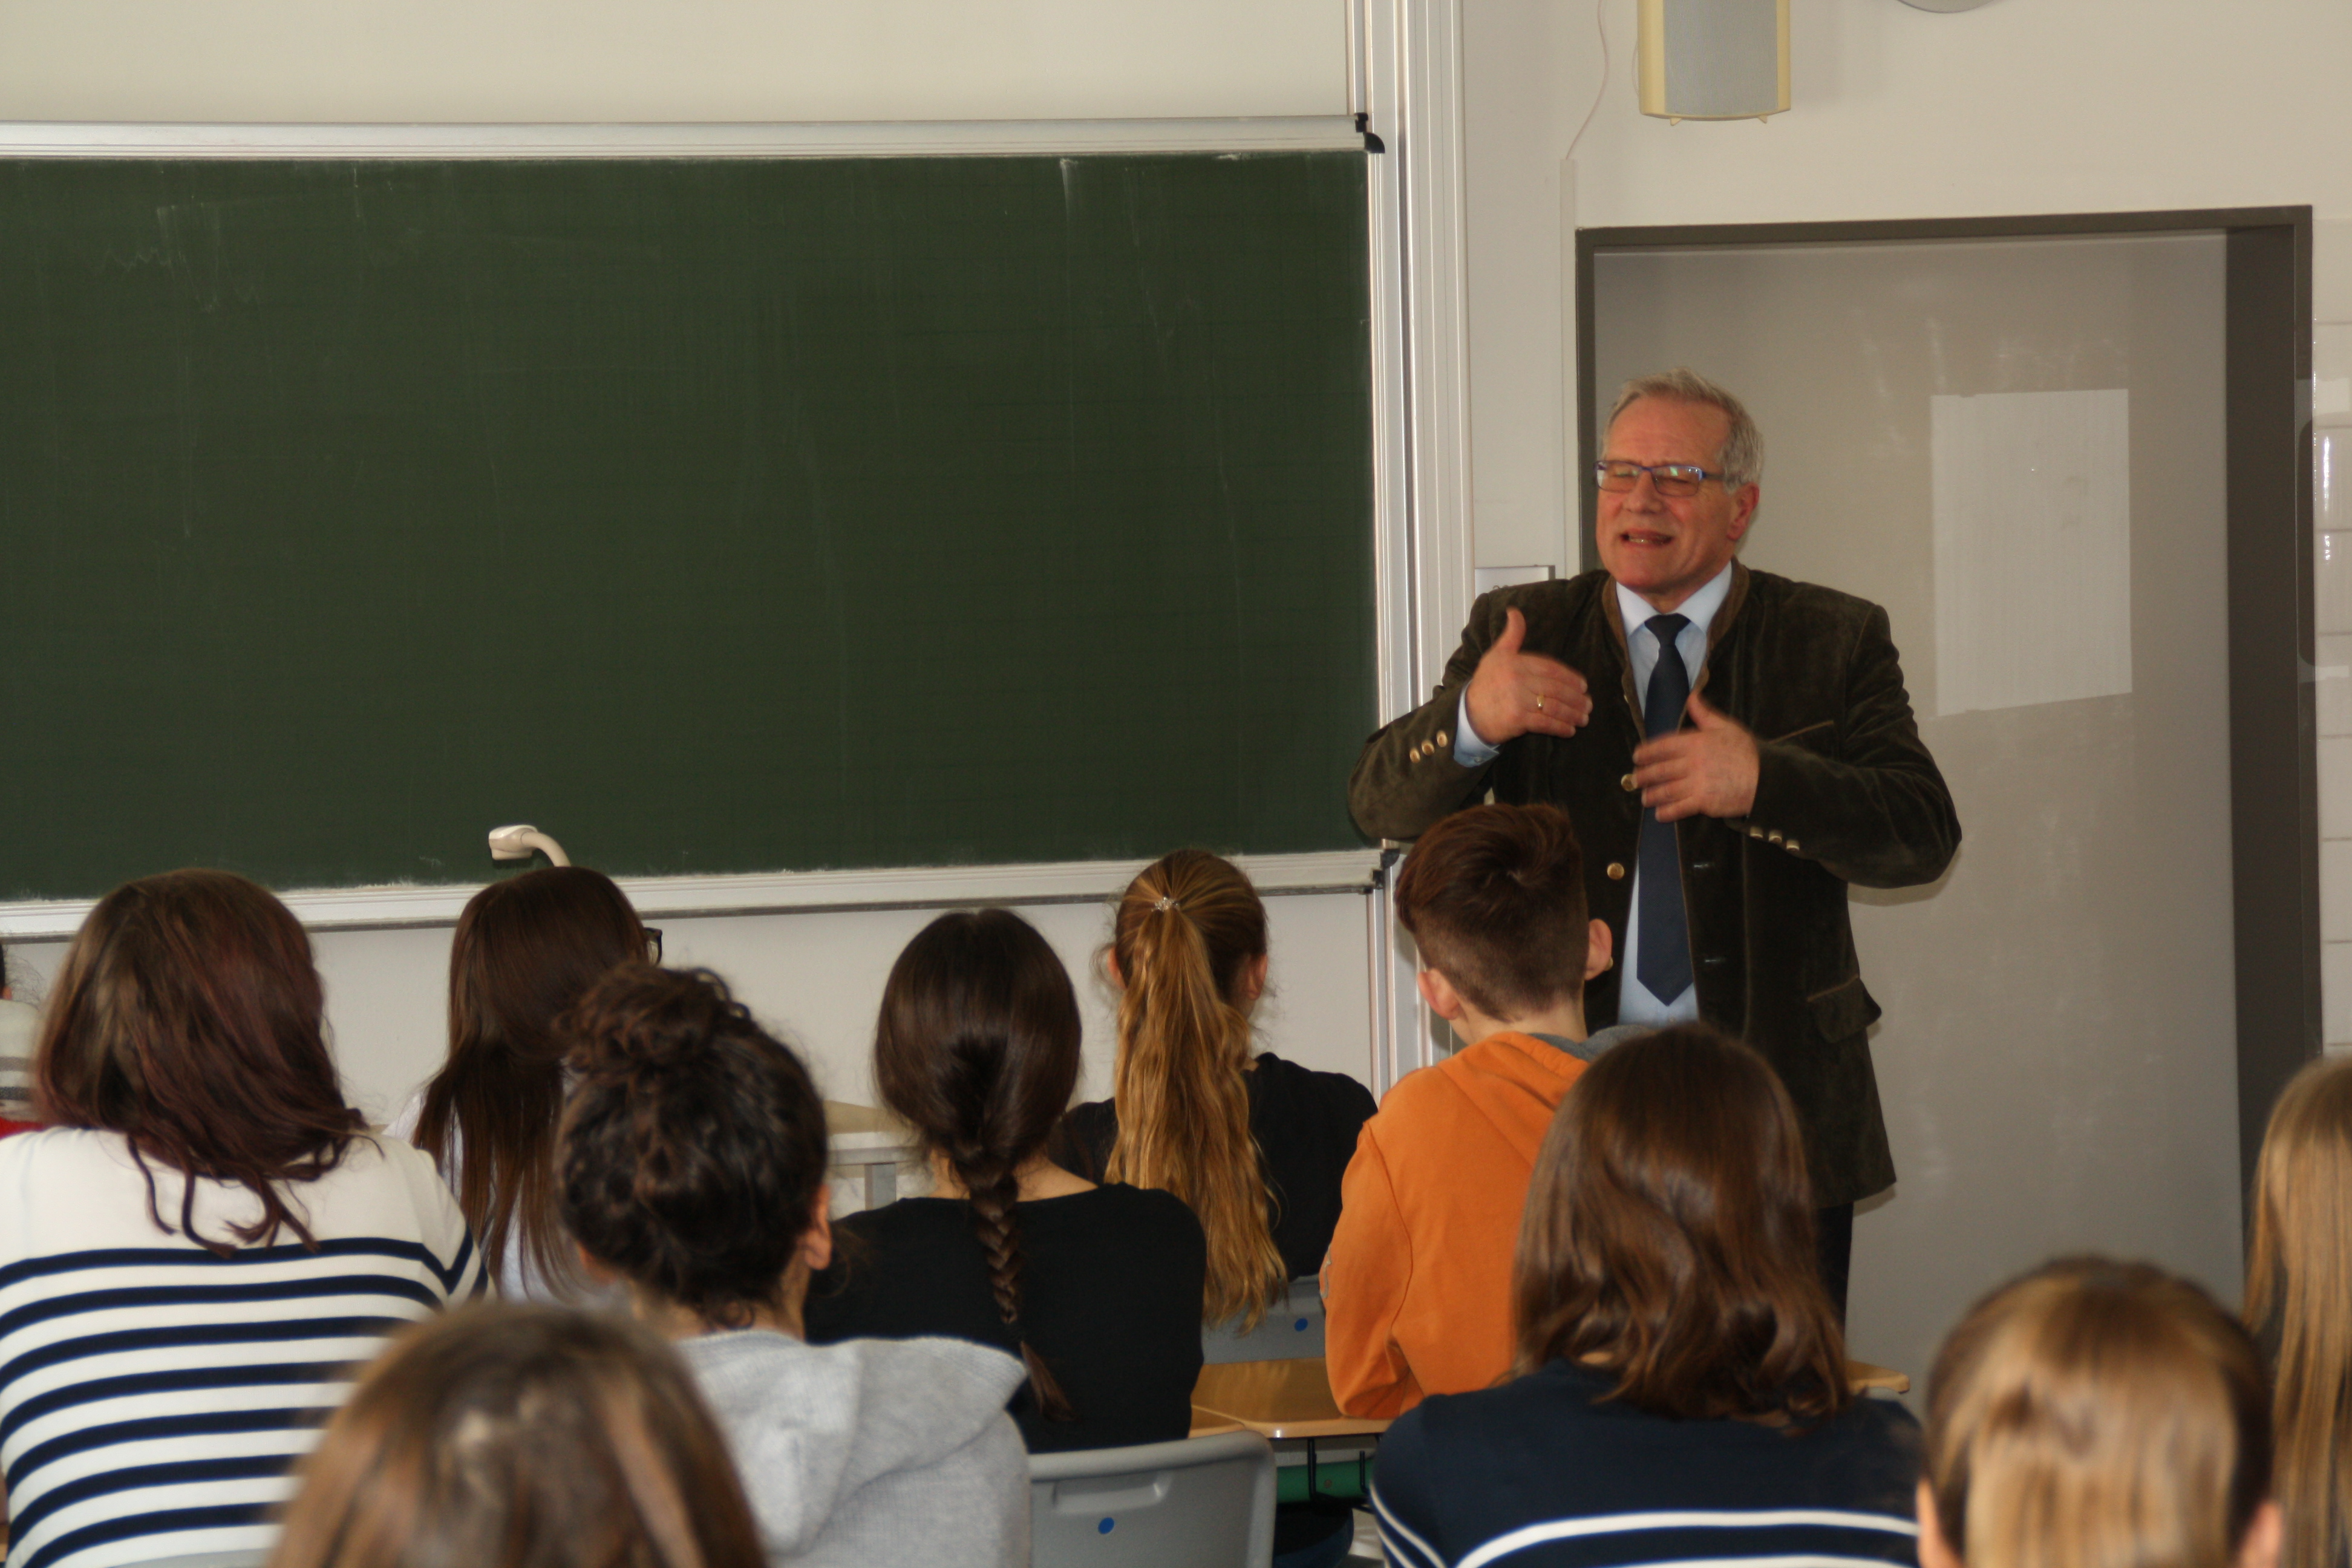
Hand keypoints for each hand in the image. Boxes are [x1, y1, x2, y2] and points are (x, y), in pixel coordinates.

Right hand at [1463, 608, 1591, 743]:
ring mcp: (1517, 700)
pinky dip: (1560, 728)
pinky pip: (1544, 723)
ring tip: (1583, 719)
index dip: (1570, 677)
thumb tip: (1514, 611)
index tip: (1583, 685)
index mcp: (1515, 662)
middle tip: (1588, 705)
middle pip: (1555, 688)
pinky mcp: (1517, 720)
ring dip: (1572, 714)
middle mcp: (1517, 680)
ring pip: (1553, 706)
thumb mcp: (1497, 654)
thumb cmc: (1486, 683)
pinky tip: (1569, 730)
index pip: (1550, 668)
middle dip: (1575, 698)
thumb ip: (1512, 635)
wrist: (1468, 713)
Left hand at [1631, 691, 1758, 821]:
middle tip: (1636, 779)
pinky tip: (1660, 814)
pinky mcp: (1704, 801)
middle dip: (1644, 776)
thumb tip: (1691, 697)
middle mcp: (1693, 762)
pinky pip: (1679, 807)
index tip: (1637, 757)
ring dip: (1651, 795)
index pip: (1663, 746)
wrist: (1766, 779)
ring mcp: (1697, 783)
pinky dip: (1667, 811)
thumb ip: (1704, 714)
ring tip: (1645, 798)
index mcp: (1696, 742)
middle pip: (1660, 769)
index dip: (1646, 752)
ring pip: (1666, 789)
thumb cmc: (1747, 752)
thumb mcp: (1727, 727)